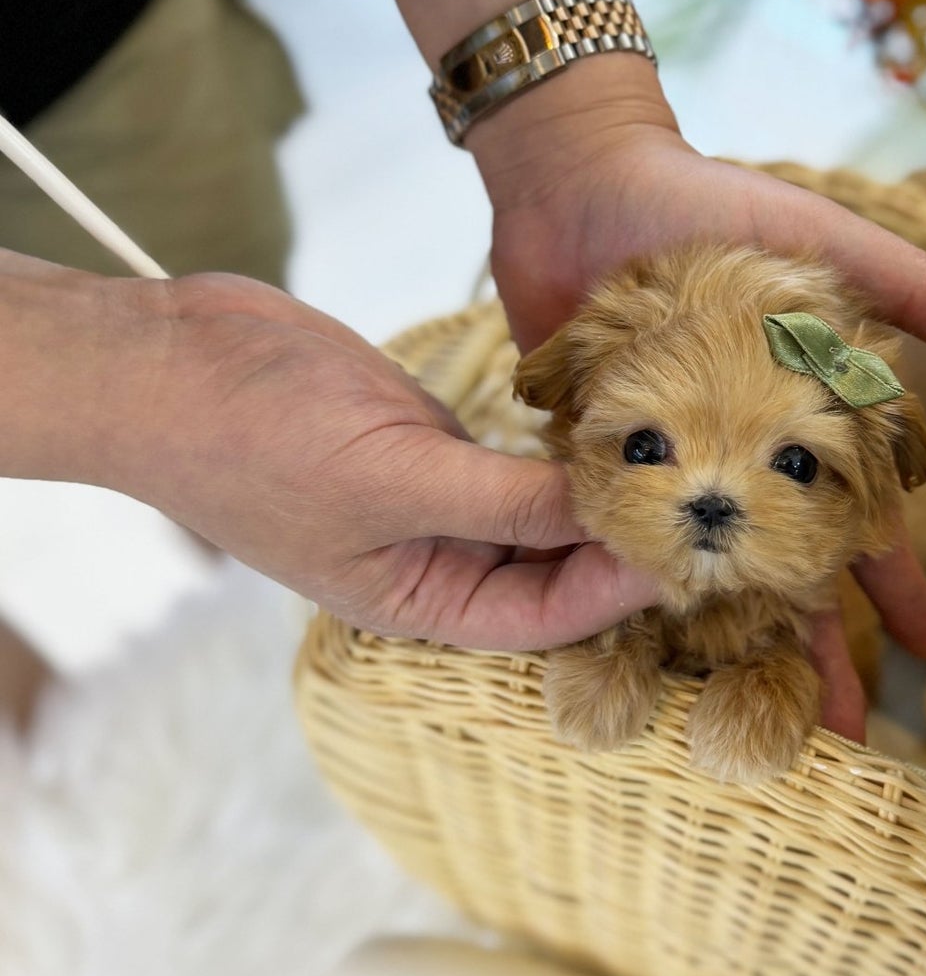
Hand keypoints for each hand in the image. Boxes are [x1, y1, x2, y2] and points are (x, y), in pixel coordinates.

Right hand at [77, 271, 655, 649]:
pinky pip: (520, 457)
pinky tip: (624, 421)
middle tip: (708, 501)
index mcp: (417, 600)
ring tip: (684, 461)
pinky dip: (567, 445)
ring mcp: (437, 497)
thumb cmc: (253, 436)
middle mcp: (436, 560)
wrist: (167, 358)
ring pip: (544, 512)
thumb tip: (607, 514)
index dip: (618, 588)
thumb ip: (503, 500)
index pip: (545, 617)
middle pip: (556, 572)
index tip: (687, 545)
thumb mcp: (391, 476)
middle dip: (624, 544)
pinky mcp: (436, 439)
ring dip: (603, 492)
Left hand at [474, 61, 925, 737]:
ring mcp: (667, 475)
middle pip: (785, 575)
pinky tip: (642, 672)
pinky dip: (626, 608)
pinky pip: (616, 553)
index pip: (858, 519)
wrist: (583, 185)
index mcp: (799, 423)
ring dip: (727, 652)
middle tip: (848, 732)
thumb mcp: (820, 242)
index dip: (896, 583)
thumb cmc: (710, 207)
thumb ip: (906, 284)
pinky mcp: (595, 472)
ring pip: (706, 582)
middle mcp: (736, 463)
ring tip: (745, 727)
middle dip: (819, 651)